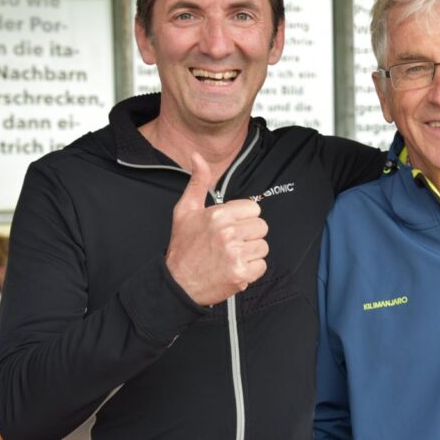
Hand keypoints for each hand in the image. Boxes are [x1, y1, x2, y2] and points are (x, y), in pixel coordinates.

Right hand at [165, 153, 268, 305]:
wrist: (177, 283)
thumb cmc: (183, 247)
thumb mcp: (185, 210)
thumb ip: (198, 182)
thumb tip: (197, 156)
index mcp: (218, 215)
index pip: (253, 209)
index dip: (243, 218)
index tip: (231, 226)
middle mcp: (228, 233)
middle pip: (261, 227)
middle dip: (249, 235)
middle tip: (231, 243)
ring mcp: (235, 254)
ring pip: (263, 247)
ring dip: (250, 253)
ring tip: (231, 256)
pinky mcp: (240, 273)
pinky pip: (262, 266)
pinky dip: (251, 270)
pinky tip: (234, 268)